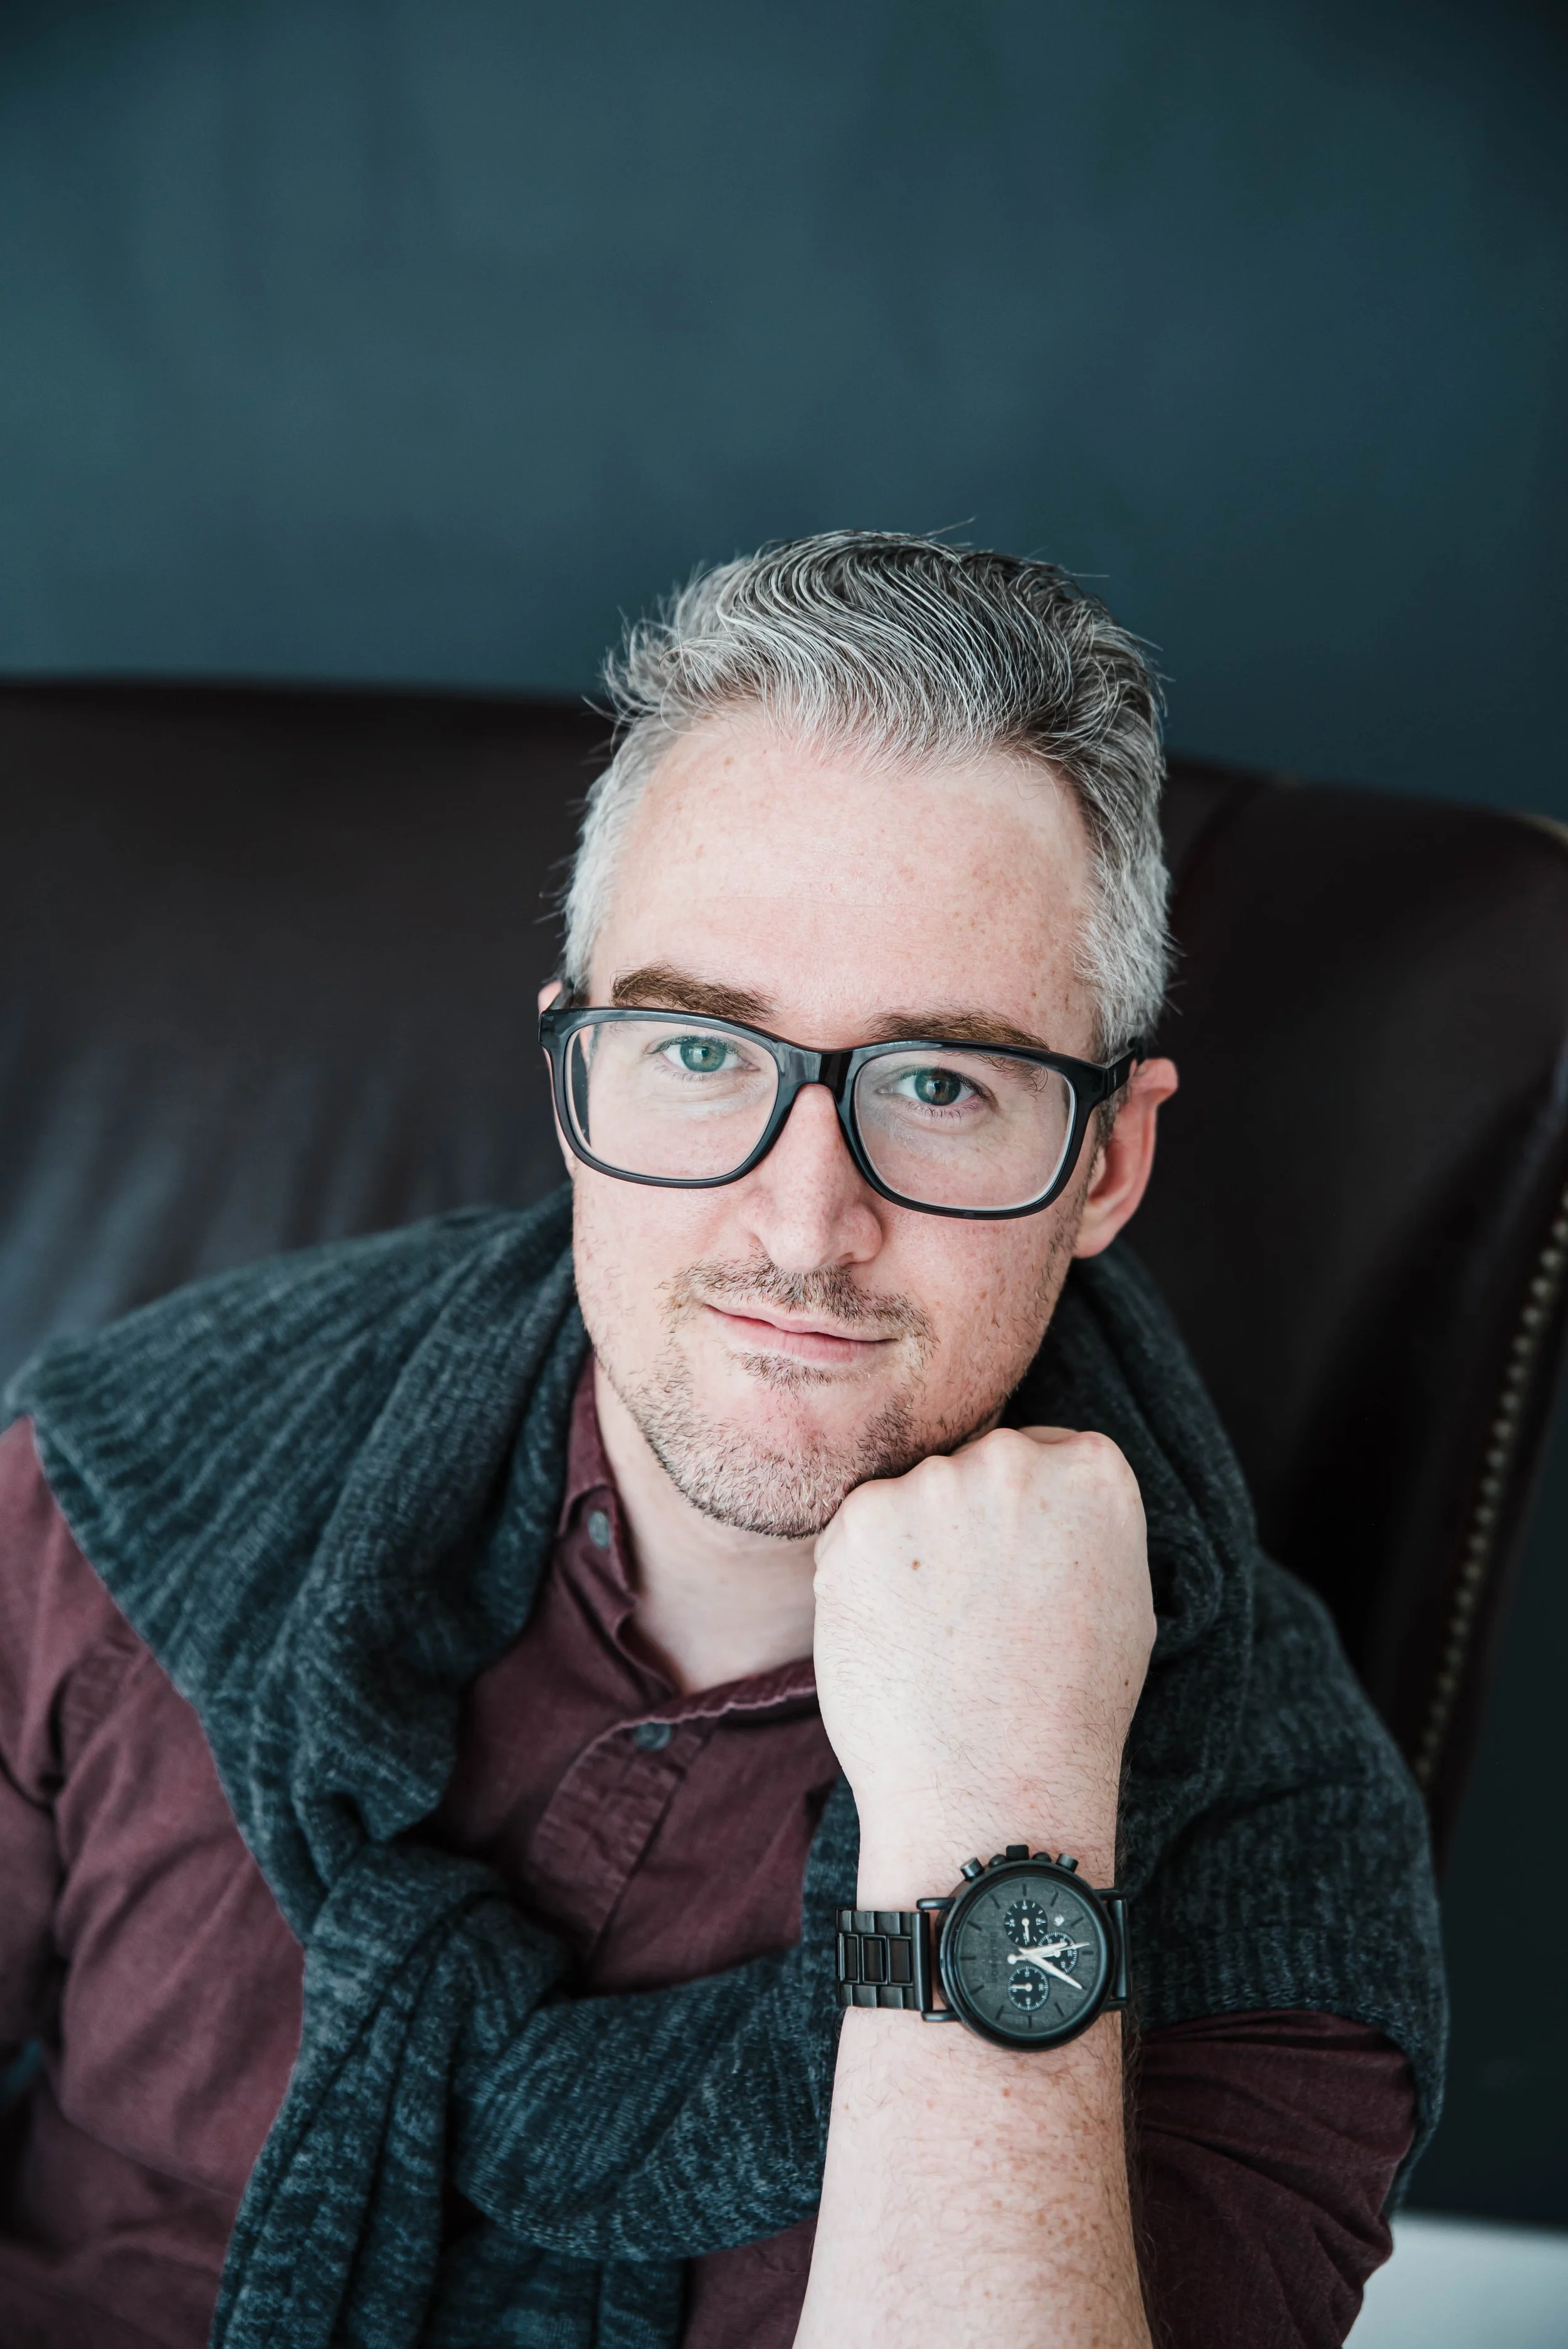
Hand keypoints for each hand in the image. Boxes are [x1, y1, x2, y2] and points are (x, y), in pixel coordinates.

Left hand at [812, 1427, 1155, 1904]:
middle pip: (971, 1468)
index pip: (1044, 1455)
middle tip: (973, 1617)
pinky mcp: (859, 1520)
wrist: (991, 1794)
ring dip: (911, 1552)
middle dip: (966, 1528)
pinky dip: (862, 1578)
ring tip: (937, 1639)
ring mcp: (932, 1485)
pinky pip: (855, 1533)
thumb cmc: (1066, 1715)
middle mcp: (1012, 1459)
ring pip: (909, 1501)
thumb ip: (1084, 1523)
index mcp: (1094, 1469)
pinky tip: (894, 1638)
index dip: (1023, 1522)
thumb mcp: (1123, 1599)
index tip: (1020, 1575)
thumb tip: (1043, 1492)